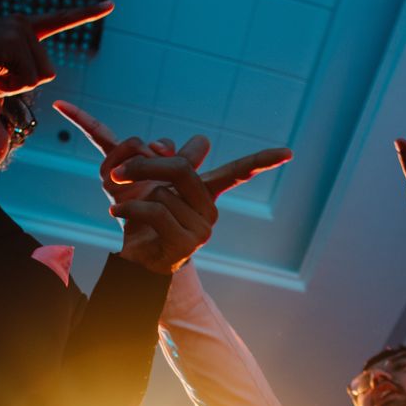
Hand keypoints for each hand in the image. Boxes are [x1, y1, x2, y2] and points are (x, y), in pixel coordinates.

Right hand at [0, 3, 113, 94]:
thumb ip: (17, 66)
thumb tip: (34, 75)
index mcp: (19, 26)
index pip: (59, 20)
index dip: (85, 14)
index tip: (110, 4)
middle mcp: (22, 24)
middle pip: (47, 72)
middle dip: (20, 85)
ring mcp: (18, 32)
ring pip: (37, 79)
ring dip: (11, 87)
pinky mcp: (12, 45)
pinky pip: (24, 83)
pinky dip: (3, 88)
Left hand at [54, 101, 290, 273]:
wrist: (128, 260)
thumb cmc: (136, 215)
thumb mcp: (137, 178)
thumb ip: (148, 154)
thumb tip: (163, 144)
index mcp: (205, 190)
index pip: (238, 171)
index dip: (263, 160)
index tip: (288, 152)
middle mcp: (210, 209)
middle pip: (182, 166)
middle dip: (145, 163)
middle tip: (119, 172)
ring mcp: (201, 229)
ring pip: (163, 191)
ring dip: (135, 195)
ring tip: (127, 208)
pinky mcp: (186, 245)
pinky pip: (156, 212)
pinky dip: (129, 209)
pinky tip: (117, 213)